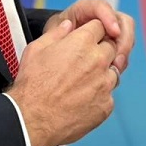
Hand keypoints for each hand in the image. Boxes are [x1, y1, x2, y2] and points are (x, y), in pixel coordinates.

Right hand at [6, 19, 119, 145]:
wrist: (33, 119)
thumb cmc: (32, 84)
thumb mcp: (36, 49)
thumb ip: (56, 33)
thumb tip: (68, 25)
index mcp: (82, 42)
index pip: (100, 26)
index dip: (92, 31)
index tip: (86, 40)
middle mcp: (98, 60)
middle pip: (111, 46)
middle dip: (100, 50)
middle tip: (83, 61)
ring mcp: (104, 83)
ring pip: (113, 71)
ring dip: (102, 73)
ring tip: (82, 82)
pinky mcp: (106, 105)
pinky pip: (109, 94)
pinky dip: (99, 95)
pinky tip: (83, 99)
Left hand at [44, 0, 135, 73]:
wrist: (54, 54)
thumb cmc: (51, 43)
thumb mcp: (48, 37)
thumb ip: (56, 32)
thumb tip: (68, 26)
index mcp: (83, 10)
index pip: (99, 6)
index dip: (108, 16)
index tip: (113, 32)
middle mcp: (101, 18)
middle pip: (122, 21)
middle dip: (123, 38)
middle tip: (117, 57)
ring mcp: (110, 32)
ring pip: (126, 37)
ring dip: (124, 52)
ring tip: (116, 67)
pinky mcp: (113, 47)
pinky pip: (123, 52)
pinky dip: (121, 62)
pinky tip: (113, 73)